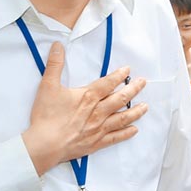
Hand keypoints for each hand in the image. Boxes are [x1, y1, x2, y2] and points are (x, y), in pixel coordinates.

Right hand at [22, 42, 147, 175]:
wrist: (45, 144)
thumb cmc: (46, 116)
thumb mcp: (48, 86)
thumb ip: (54, 65)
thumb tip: (57, 46)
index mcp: (88, 97)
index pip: (108, 83)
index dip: (119, 75)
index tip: (128, 70)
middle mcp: (98, 112)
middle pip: (121, 99)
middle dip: (133, 89)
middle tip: (143, 83)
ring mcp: (99, 128)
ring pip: (123, 118)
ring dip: (136, 111)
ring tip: (145, 106)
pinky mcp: (97, 143)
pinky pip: (116, 137)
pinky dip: (126, 133)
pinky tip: (134, 130)